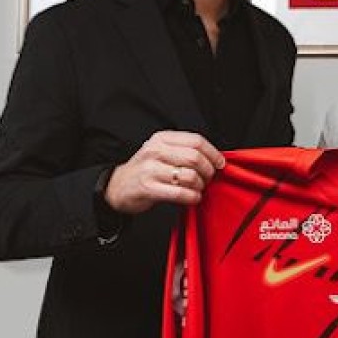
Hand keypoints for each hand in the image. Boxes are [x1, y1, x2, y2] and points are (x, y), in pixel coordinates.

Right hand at [105, 131, 225, 213]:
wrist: (118, 186)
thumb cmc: (146, 170)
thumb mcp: (162, 152)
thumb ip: (184, 151)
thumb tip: (215, 159)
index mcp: (162, 139)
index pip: (196, 141)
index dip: (213, 153)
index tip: (220, 164)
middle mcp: (155, 151)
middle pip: (196, 158)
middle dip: (208, 172)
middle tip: (208, 179)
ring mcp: (150, 169)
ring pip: (190, 176)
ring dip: (200, 186)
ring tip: (197, 189)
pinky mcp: (148, 188)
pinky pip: (180, 193)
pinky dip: (192, 197)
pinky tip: (192, 198)